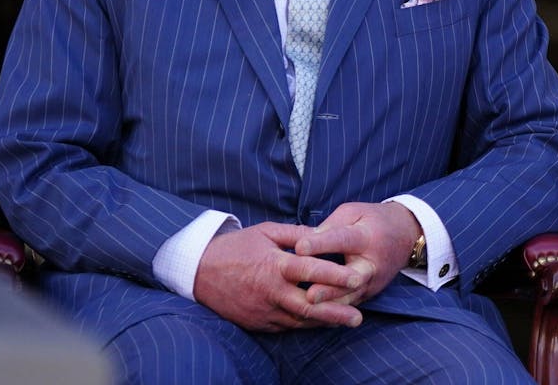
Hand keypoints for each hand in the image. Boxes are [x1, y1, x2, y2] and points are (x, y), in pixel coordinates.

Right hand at [192, 222, 364, 331]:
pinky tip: (322, 322)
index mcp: (274, 265)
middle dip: (336, 312)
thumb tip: (323, 233)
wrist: (198, 271)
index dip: (334, 275)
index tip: (357, 278)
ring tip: (348, 320)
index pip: (310, 271)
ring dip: (324, 322)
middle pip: (308, 306)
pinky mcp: (258, 323)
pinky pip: (286, 326)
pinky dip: (305, 324)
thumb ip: (297, 233)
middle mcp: (270, 291)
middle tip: (359, 317)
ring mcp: (263, 310)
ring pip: (299, 320)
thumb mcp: (266, 232)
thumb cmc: (235, 247)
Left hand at [295, 201, 419, 307]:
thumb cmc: (374, 220)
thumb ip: (330, 226)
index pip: (342, 240)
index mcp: (367, 236)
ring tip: (310, 308)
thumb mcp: (354, 213)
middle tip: (309, 295)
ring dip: (330, 304)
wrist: (407, 235)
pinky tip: (315, 317)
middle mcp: (372, 263)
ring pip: (350, 297)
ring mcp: (373, 282)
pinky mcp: (369, 294)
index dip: (321, 244)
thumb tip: (303, 243)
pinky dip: (333, 312)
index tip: (299, 247)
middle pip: (351, 277)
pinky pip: (350, 306)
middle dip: (330, 288)